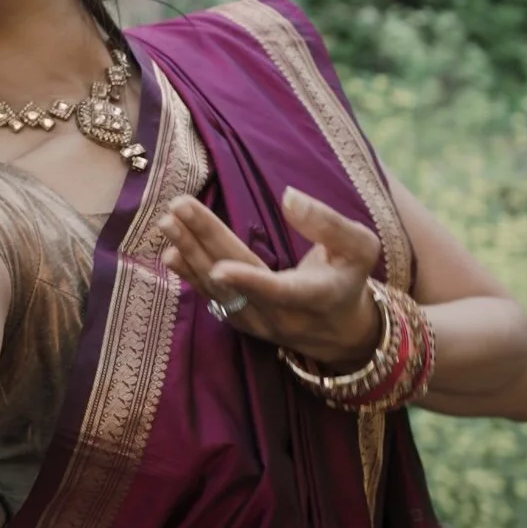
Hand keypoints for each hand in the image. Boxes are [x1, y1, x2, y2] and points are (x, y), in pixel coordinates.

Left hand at [158, 188, 383, 367]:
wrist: (341, 330)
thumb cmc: (349, 277)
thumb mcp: (358, 247)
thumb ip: (328, 223)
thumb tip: (289, 197)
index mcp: (313, 297)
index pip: (278, 291)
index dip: (249, 281)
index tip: (219, 268)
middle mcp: (281, 317)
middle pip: (236, 280)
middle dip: (204, 243)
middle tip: (178, 210)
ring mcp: (257, 323)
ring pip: (218, 290)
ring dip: (190, 254)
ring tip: (168, 223)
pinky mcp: (241, 321)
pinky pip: (212, 299)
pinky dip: (190, 275)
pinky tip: (170, 253)